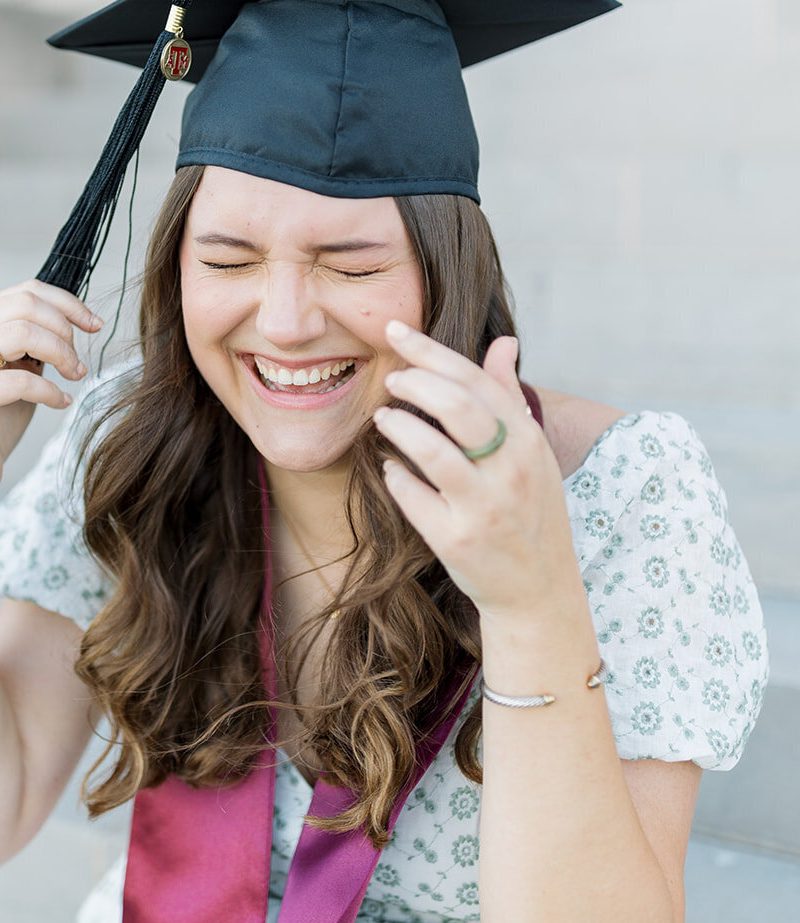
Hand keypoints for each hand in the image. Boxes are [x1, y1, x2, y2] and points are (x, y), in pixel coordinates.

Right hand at [0, 279, 101, 506]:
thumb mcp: (18, 372)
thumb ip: (34, 344)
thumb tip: (72, 320)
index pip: (25, 291)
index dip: (67, 304)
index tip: (95, 324)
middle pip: (24, 305)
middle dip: (65, 330)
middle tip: (79, 363)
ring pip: (21, 333)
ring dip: (61, 353)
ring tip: (75, 377)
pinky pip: (19, 380)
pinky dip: (50, 390)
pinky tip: (61, 402)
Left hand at [372, 321, 579, 619]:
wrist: (538, 590)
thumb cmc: (530, 512)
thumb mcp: (533, 453)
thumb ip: (510, 397)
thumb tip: (504, 343)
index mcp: (528, 441)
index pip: (476, 379)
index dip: (430, 350)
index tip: (394, 332)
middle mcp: (511, 470)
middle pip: (455, 405)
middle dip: (414, 382)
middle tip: (391, 379)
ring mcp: (484, 507)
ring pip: (431, 450)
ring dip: (399, 426)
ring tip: (383, 418)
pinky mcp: (456, 540)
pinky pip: (413, 496)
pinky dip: (396, 476)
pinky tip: (391, 469)